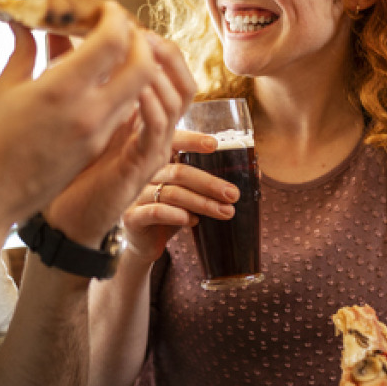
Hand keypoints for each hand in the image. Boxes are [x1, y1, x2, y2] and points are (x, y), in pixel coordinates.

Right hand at [0, 0, 158, 237]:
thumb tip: (24, 24)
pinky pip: (121, 110)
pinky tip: (97, 81)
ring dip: (133, 65)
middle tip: (118, 28)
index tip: (105, 7)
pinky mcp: (95, 150)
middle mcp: (89, 112)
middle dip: (138, 40)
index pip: (113, 41)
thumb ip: (23, 53)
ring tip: (109, 52)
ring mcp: (97, 134)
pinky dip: (120, 89)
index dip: (114, 17)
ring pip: (137, 89)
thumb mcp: (0, 91)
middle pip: (142, 65)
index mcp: (61, 90)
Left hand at [43, 31, 197, 245]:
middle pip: (183, 81)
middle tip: (141, 34)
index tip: (130, 24)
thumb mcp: (73, 108)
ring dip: (159, 74)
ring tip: (138, 53)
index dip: (155, 44)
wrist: (62, 216)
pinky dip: (150, 105)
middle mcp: (155, 129)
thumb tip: (55, 27)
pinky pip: (158, 130)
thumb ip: (74, 71)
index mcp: (143, 114)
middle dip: (165, 53)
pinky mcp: (143, 167)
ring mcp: (153, 149)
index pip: (168, 70)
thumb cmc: (64, 164)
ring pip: (177, 102)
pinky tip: (134, 89)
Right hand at [120, 128, 240, 264]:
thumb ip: (209, 181)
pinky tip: (193, 221)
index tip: (215, 145)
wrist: (145, 244)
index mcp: (158, 160)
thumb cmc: (171, 213)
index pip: (173, 142)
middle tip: (233, 194)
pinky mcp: (131, 217)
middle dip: (210, 183)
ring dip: (202, 203)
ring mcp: (135, 194)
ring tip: (225, 212)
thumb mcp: (189, 194)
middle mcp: (144, 173)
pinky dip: (177, 216)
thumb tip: (256, 173)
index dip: (192, 140)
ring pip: (171, 193)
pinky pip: (155, 212)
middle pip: (179, 172)